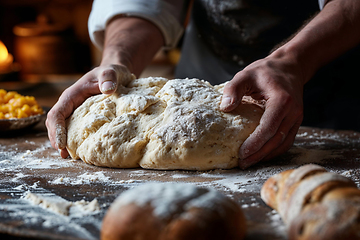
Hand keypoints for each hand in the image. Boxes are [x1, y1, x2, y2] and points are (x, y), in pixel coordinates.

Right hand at [45, 64, 134, 157]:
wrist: (114, 75)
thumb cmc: (112, 73)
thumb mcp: (112, 72)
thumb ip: (109, 77)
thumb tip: (108, 89)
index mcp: (71, 96)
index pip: (57, 114)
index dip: (57, 130)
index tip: (61, 145)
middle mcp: (70, 105)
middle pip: (55, 124)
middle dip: (57, 140)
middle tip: (65, 155)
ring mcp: (75, 112)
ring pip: (62, 129)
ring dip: (63, 142)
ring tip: (70, 156)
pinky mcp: (82, 118)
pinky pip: (73, 130)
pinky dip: (73, 141)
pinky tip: (80, 151)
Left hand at [220, 52, 304, 168]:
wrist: (289, 67)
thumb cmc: (266, 71)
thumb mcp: (245, 74)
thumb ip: (233, 89)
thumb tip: (225, 108)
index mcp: (282, 100)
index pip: (269, 127)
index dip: (255, 143)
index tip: (241, 153)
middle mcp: (293, 112)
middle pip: (276, 140)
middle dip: (258, 154)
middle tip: (242, 163)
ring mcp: (297, 118)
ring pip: (282, 143)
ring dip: (266, 155)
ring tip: (248, 162)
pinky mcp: (295, 122)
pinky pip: (286, 140)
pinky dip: (273, 150)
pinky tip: (260, 155)